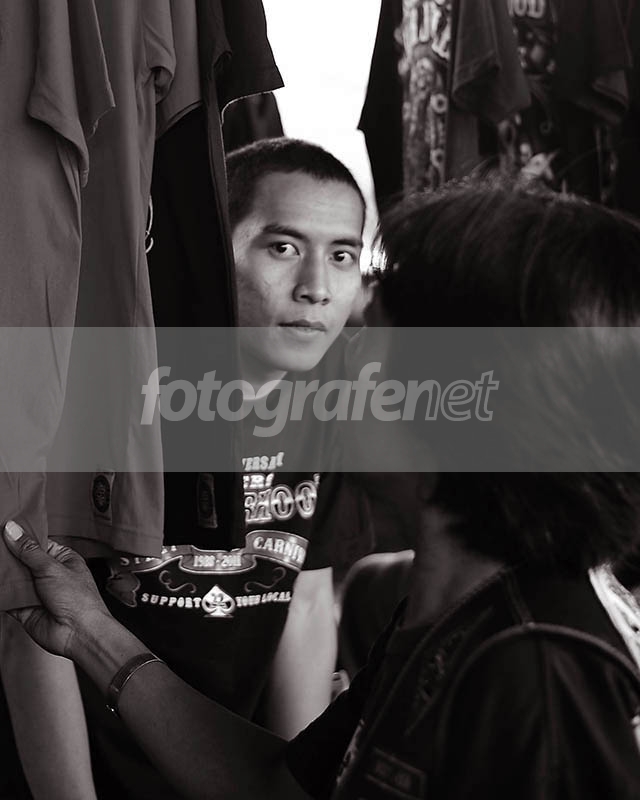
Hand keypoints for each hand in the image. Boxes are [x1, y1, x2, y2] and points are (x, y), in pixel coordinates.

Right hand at [3, 521, 109, 658]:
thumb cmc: (80, 600)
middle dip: (8, 557)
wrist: (78, 633)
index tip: (4, 530)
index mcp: (63, 560)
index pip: (37, 544)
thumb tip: (13, 532)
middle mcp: (49, 575)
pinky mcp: (26, 609)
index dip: (21, 538)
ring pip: (14, 580)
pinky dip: (1, 593)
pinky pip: (9, 599)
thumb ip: (29, 551)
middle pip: (22, 562)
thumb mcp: (52, 568)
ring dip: (3, 575)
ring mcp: (37, 592)